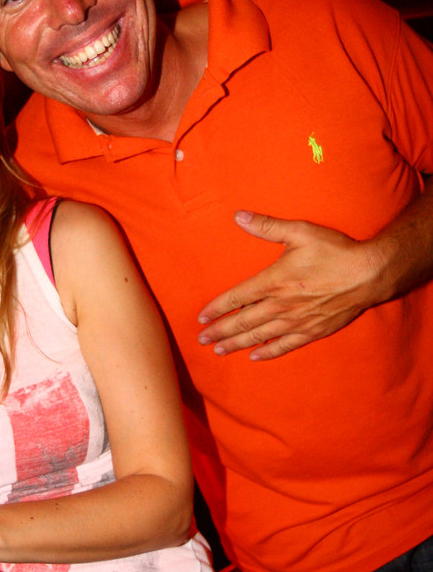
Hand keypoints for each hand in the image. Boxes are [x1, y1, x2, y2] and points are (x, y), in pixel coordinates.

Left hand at [197, 211, 382, 359]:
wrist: (370, 273)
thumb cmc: (335, 250)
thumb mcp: (300, 231)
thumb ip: (267, 226)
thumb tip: (238, 216)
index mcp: (274, 281)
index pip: (236, 298)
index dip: (216, 308)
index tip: (201, 317)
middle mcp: (281, 305)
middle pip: (242, 322)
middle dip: (219, 331)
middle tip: (201, 339)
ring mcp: (296, 320)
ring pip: (259, 336)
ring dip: (236, 344)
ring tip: (218, 350)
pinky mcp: (313, 331)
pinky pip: (285, 345)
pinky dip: (268, 351)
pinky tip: (255, 356)